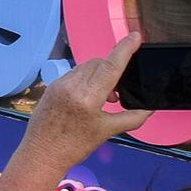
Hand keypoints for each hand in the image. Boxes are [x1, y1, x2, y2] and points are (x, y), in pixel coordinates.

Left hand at [16, 33, 149, 172]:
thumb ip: (132, 117)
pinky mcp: (51, 87)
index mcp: (87, 97)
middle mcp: (71, 86)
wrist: (42, 154)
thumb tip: (149, 108)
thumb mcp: (107, 132)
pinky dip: (86, 79)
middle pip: (98, 63)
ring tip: (105, 96)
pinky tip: (89, 97)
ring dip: (99, 74)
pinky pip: (73, 74)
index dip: (125, 49)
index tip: (135, 36)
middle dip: (112, 68)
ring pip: (85, 67)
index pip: (110, 66)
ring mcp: (59, 84)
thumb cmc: (74, 146)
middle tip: (118, 91)